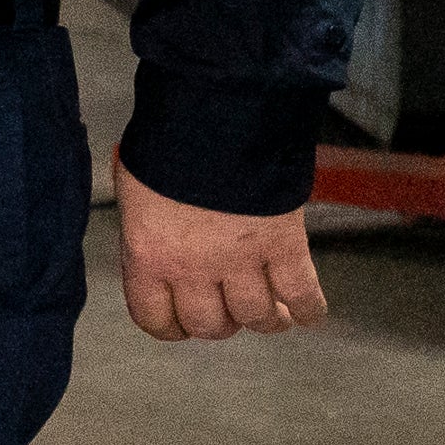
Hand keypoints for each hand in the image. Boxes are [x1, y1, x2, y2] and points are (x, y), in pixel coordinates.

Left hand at [113, 162, 326, 341]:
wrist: (214, 117)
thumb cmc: (168, 144)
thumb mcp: (135, 190)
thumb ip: (147, 227)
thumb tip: (155, 244)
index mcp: (148, 255)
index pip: (155, 319)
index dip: (171, 327)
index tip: (182, 325)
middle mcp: (193, 268)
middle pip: (211, 325)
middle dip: (221, 323)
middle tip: (230, 311)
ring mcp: (241, 261)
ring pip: (258, 317)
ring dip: (267, 320)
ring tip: (274, 313)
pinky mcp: (284, 246)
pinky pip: (303, 294)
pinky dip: (309, 309)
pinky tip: (308, 311)